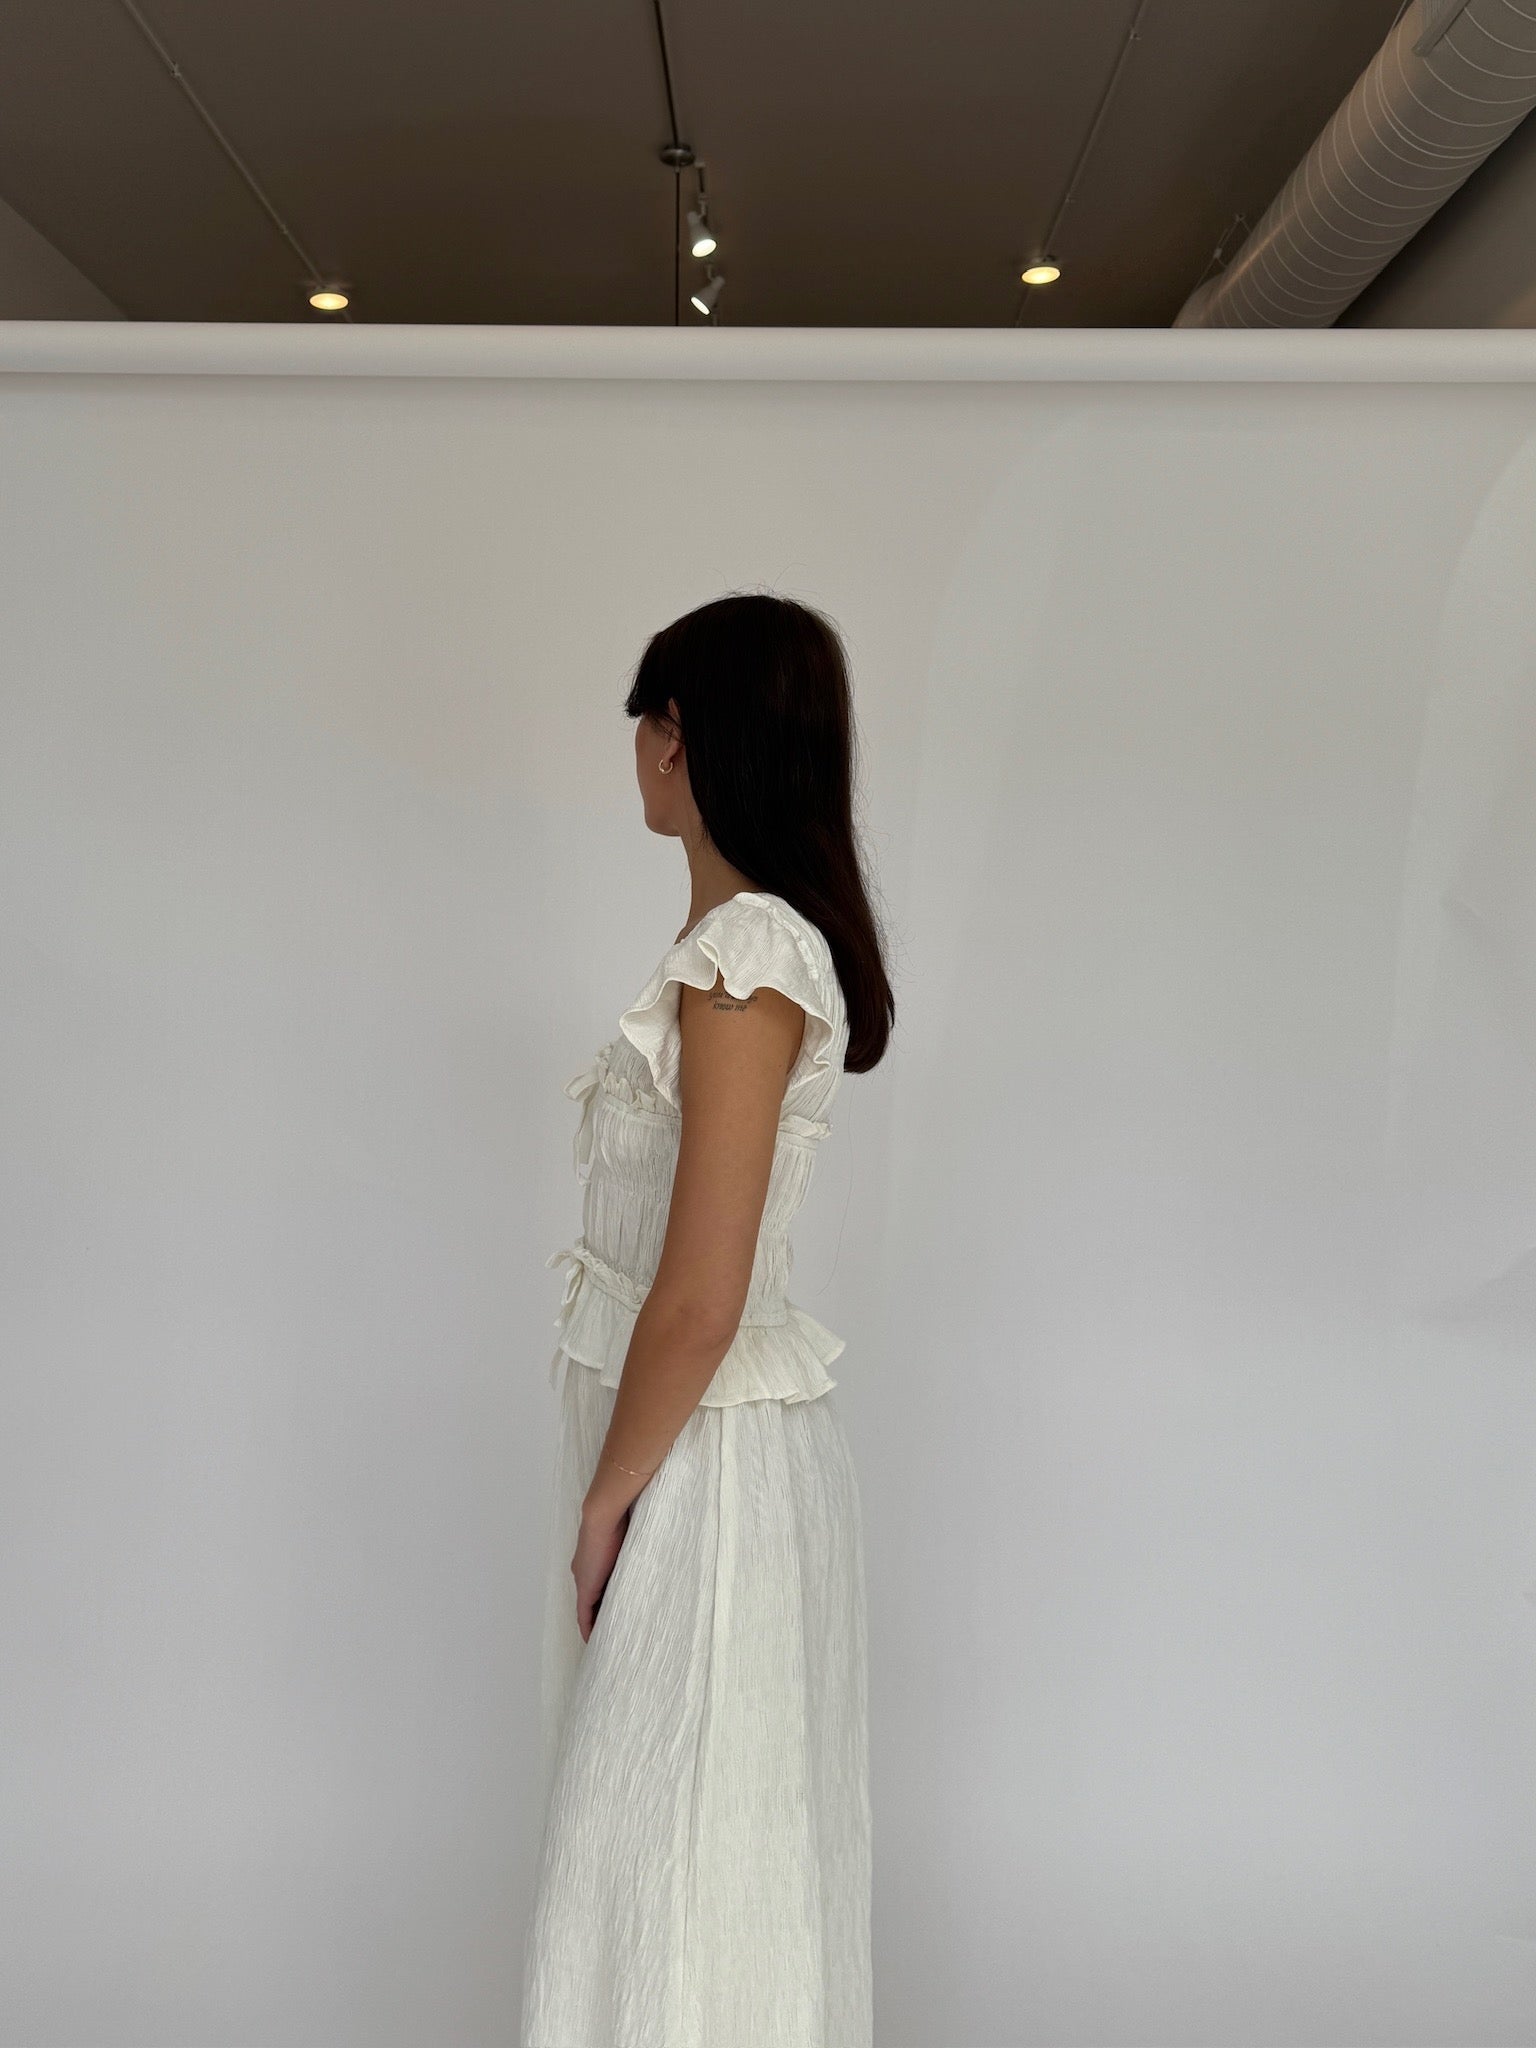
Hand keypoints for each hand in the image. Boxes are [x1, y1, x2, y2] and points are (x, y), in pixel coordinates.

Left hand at [572, 1498, 630, 1643]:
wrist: (603, 1516)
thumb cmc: (619, 1519)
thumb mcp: (629, 1537)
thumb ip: (634, 1548)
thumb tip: (654, 1545)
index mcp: (593, 1560)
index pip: (597, 1586)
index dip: (603, 1600)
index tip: (613, 1611)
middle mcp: (584, 1572)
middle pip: (591, 1600)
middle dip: (600, 1614)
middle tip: (611, 1629)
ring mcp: (583, 1580)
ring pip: (587, 1608)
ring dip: (596, 1621)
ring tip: (606, 1637)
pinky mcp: (585, 1588)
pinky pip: (583, 1614)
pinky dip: (588, 1627)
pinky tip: (594, 1639)